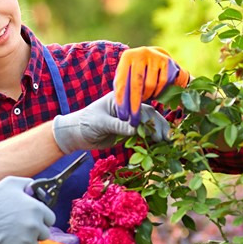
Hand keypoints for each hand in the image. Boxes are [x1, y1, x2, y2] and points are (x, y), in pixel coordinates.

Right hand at [0, 176, 54, 243]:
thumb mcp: (11, 183)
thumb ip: (27, 183)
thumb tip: (34, 186)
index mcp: (37, 209)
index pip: (50, 219)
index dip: (42, 219)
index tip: (33, 218)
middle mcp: (35, 226)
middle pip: (44, 234)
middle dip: (35, 231)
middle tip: (21, 227)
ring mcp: (26, 241)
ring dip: (25, 242)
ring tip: (11, 235)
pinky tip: (3, 241)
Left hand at [52, 91, 168, 152]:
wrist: (76, 134)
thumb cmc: (85, 123)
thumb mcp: (101, 123)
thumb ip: (118, 126)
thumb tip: (136, 130)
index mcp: (120, 100)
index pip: (139, 107)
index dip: (150, 118)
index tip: (157, 130)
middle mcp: (126, 108)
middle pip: (147, 114)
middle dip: (158, 125)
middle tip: (166, 138)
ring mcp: (128, 119)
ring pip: (147, 123)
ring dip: (157, 131)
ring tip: (166, 141)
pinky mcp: (127, 130)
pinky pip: (142, 133)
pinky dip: (150, 138)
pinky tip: (158, 143)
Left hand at [113, 46, 189, 125]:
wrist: (155, 56)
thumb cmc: (136, 71)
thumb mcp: (126, 75)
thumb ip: (123, 89)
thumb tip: (123, 113)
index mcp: (127, 57)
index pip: (122, 82)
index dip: (122, 101)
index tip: (123, 116)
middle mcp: (141, 54)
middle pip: (137, 84)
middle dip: (135, 104)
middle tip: (134, 119)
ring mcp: (155, 57)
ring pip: (150, 85)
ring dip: (147, 97)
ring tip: (145, 99)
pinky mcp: (167, 62)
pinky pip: (163, 83)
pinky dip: (158, 92)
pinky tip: (155, 94)